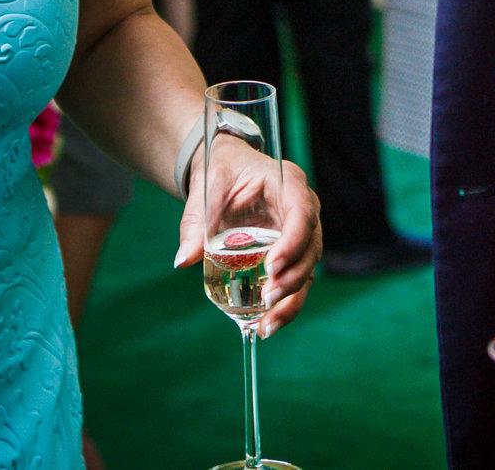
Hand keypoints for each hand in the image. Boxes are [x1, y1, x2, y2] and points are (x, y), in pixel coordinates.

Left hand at [172, 137, 321, 336]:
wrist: (226, 168)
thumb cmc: (221, 170)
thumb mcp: (206, 188)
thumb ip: (196, 221)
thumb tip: (184, 261)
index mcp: (289, 183)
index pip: (302, 214)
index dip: (293, 243)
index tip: (272, 268)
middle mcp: (303, 209)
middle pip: (311, 248)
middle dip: (292, 279)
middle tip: (266, 299)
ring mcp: (301, 233)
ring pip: (307, 270)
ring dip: (291, 301)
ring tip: (266, 327)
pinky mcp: (291, 252)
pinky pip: (295, 280)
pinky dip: (284, 304)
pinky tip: (265, 326)